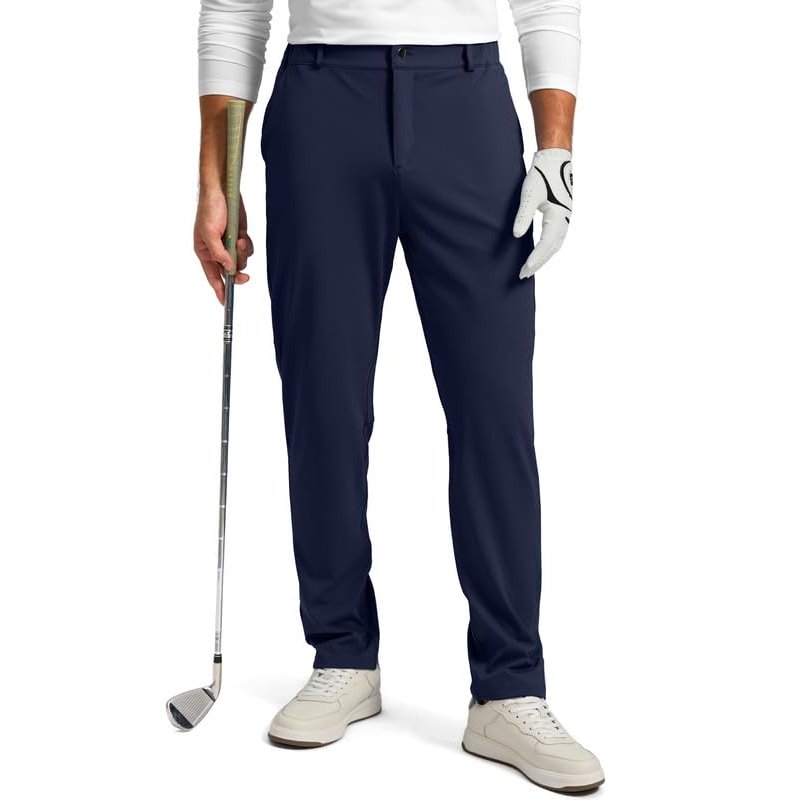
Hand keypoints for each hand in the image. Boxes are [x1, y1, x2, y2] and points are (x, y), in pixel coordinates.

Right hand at [194, 189, 253, 302]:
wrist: (222, 189)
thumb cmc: (209, 209)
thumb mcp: (209, 232)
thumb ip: (218, 253)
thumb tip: (229, 269)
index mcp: (205, 252)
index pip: (212, 276)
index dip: (219, 290)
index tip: (225, 302)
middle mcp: (217, 251)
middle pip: (230, 271)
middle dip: (237, 272)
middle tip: (245, 276)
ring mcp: (229, 244)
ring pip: (240, 260)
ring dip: (242, 252)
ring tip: (239, 238)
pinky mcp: (239, 236)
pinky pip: (247, 248)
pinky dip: (247, 244)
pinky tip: (242, 233)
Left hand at [513, 148, 572, 278]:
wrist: (555, 160)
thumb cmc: (542, 175)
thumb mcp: (529, 195)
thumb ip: (523, 216)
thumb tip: (517, 236)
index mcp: (559, 216)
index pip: (546, 243)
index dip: (535, 258)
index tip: (524, 269)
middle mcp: (565, 220)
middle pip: (551, 249)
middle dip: (537, 263)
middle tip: (522, 275)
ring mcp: (566, 219)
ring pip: (555, 246)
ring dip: (542, 259)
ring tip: (529, 269)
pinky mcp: (562, 216)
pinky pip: (556, 239)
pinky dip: (547, 250)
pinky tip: (538, 255)